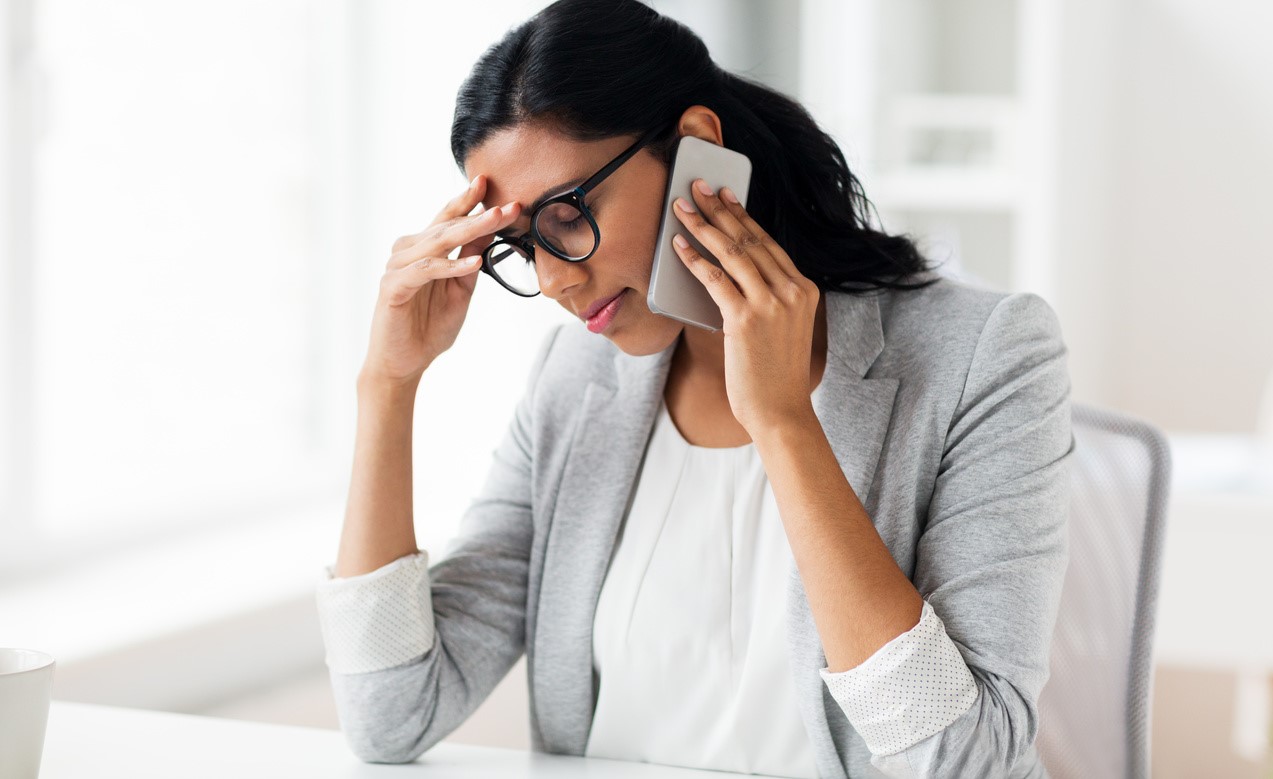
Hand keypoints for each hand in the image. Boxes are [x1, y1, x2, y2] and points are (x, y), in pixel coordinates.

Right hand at [361, 175, 520, 386]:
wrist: (406, 362)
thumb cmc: (430, 326)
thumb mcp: (462, 288)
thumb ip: (472, 258)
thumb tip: (491, 229)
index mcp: (424, 249)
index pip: (448, 218)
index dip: (468, 200)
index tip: (489, 182)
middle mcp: (408, 252)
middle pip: (447, 226)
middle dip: (480, 214)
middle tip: (509, 204)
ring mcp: (398, 267)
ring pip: (436, 242)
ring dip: (468, 230)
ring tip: (496, 220)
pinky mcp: (392, 287)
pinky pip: (424, 270)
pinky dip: (449, 265)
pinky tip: (472, 262)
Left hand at [670, 178, 820, 435]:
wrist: (781, 413)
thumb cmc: (776, 377)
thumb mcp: (783, 330)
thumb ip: (769, 300)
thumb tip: (731, 273)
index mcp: (805, 290)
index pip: (769, 244)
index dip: (743, 216)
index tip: (726, 195)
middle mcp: (792, 291)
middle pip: (750, 240)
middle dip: (720, 209)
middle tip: (698, 187)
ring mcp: (771, 304)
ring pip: (732, 252)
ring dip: (702, 225)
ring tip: (681, 208)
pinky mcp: (745, 320)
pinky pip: (715, 279)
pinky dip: (694, 259)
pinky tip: (678, 246)